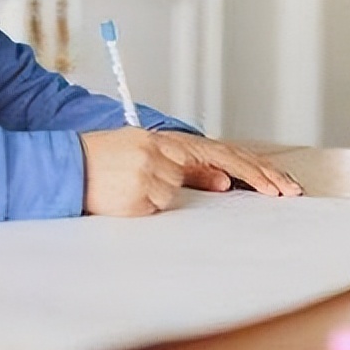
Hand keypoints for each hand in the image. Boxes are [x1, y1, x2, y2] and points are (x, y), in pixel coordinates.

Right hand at [78, 128, 301, 216]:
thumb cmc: (106, 165)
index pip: (221, 153)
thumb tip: (222, 182)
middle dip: (257, 178)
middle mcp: (164, 152)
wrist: (65, 168)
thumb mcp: (148, 159)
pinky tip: (122, 197)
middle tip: (284, 193)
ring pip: (179, 196)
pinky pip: (157, 209)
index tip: (280, 185)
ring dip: (159, 198)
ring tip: (129, 189)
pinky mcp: (140, 194)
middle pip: (222, 164)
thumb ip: (187, 170)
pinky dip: (143, 207)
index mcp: (166, 141)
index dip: (254, 168)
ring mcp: (153, 173)